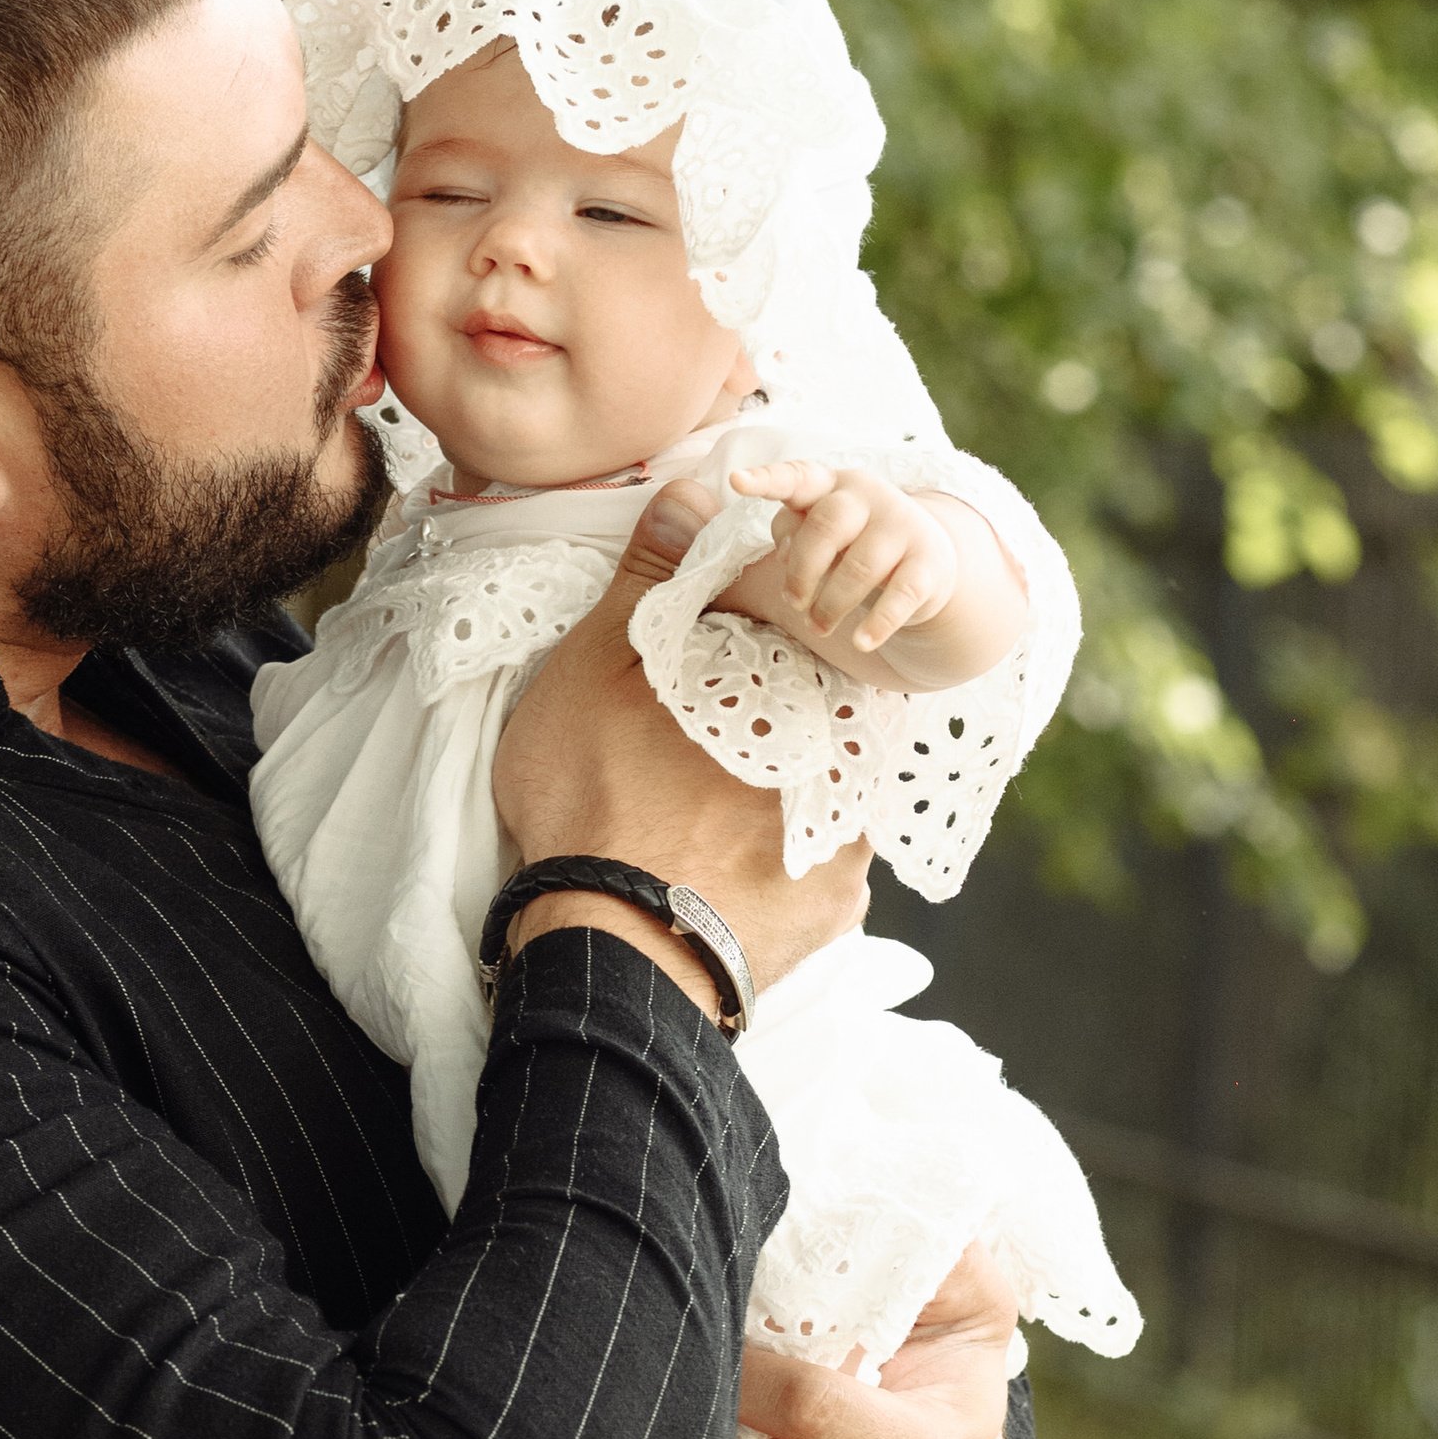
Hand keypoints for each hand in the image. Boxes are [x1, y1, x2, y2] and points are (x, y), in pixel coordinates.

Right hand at [493, 479, 871, 1002]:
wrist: (610, 947)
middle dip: (783, 725)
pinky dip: (785, 866)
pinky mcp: (835, 907)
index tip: (726, 674)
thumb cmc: (593, 798)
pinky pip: (823, 870)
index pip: (805, 645)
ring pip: (826, 792)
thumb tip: (694, 491)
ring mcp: (845, 836)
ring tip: (718, 819)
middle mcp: (836, 753)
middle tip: (713, 754)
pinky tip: (733, 870)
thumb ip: (653, 579)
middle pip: (821, 718)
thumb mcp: (597, 668)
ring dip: (787, 796)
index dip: (763, 654)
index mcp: (784, 686)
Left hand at [724, 461, 962, 658]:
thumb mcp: (820, 535)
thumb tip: (787, 553)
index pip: (797, 477)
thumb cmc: (854, 546)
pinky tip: (861, 642)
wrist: (927, 562)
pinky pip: (901, 596)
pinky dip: (877, 624)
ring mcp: (904, 526)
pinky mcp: (930, 563)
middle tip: (795, 605)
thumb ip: (794, 534)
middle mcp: (870, 497)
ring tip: (819, 626)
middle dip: (802, 573)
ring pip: (859, 567)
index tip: (737, 481)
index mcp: (832, 486)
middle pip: (825, 526)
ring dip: (830, 605)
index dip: (767, 479)